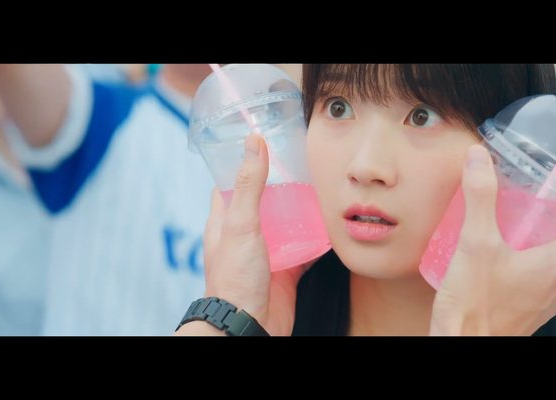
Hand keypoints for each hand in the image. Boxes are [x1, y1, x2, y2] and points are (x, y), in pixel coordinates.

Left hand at [200, 134, 312, 335]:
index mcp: (225, 221)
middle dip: (281, 187)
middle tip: (302, 168)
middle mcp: (245, 235)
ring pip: (287, 226)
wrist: (248, 325)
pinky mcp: (285, 271)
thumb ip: (250, 185)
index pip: (231, 185)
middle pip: (264, 203)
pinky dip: (317, 241)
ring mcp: (266, 254)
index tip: (263, 147)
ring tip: (320, 192)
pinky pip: (305, 251)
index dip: (244, 165)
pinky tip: (330, 229)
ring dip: (301, 213)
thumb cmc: (234, 279)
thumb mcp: (241, 223)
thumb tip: (254, 142)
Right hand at [430, 145, 555, 335]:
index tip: (551, 195)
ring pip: (549, 263)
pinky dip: (520, 268)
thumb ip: (479, 197)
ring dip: (530, 246)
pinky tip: (489, 263)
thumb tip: (478, 157)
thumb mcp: (475, 242)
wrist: (460, 345)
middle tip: (515, 209)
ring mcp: (545, 302)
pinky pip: (534, 282)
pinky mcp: (527, 313)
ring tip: (498, 234)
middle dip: (543, 223)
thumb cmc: (473, 303)